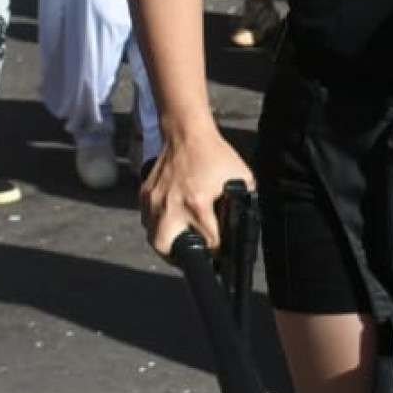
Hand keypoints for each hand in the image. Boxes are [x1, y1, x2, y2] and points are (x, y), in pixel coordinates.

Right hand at [143, 127, 254, 258]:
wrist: (186, 132)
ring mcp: (155, 200)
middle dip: (180, 259)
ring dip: (167, 244)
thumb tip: (248, 219)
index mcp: (197, 203)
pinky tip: (170, 223)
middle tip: (190, 257)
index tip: (220, 252)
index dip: (218, 251)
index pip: (209, 242)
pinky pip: (147, 221)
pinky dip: (157, 226)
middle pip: (168, 249)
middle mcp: (172, 205)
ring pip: (154, 238)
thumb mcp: (240, 177)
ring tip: (180, 245)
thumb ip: (246, 200)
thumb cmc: (214, 154)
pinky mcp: (145, 194)